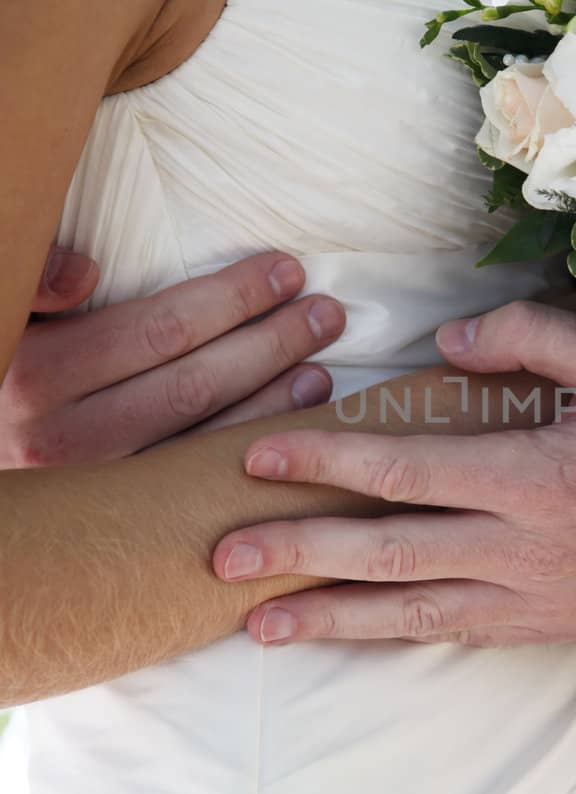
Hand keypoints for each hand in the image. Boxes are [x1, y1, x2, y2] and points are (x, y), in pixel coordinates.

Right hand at [1, 247, 345, 467]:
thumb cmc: (6, 377)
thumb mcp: (7, 319)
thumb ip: (35, 279)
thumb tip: (85, 274)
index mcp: (41, 375)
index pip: (163, 328)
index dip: (234, 297)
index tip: (287, 271)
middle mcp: (67, 438)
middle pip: (198, 384)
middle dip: (273, 343)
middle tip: (327, 314)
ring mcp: (98, 488)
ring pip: (207, 442)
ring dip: (277, 402)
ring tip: (322, 367)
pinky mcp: (120, 522)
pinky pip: (201, 486)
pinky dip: (256, 452)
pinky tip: (294, 426)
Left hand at [214, 301, 575, 646]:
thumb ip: (529, 335)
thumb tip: (446, 339)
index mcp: (534, 476)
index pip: (404, 469)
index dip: (324, 462)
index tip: (258, 455)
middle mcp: (522, 548)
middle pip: (389, 552)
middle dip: (299, 553)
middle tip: (219, 557)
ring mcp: (532, 598)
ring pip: (412, 612)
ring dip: (331, 618)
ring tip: (258, 626)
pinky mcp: (545, 628)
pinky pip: (455, 633)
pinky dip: (395, 635)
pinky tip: (352, 634)